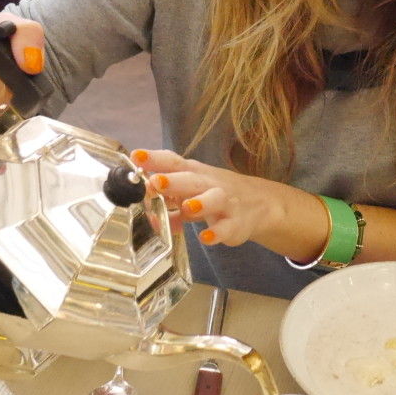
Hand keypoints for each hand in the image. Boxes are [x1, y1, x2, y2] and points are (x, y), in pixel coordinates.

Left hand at [131, 149, 327, 256]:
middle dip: (173, 180)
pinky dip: (217, 233)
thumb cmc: (215, 194)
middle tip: (154, 182)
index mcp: (194, 173)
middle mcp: (209, 184)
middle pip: (191, 179)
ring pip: (214, 199)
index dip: (155, 159)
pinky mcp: (236, 223)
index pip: (173, 162)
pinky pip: (227, 228)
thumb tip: (143, 209)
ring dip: (200, 203)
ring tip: (187, 207)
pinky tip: (206, 238)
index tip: (136, 156)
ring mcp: (225, 202)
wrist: (259, 203)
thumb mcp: (191, 193)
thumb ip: (166, 201)